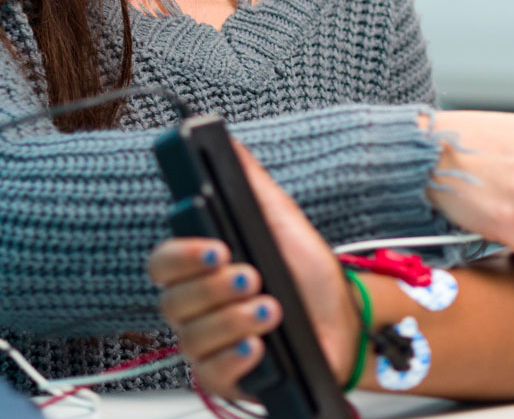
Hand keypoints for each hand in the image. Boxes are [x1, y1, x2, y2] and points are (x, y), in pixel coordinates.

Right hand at [148, 143, 357, 399]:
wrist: (342, 318)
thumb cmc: (306, 271)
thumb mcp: (281, 220)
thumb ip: (251, 184)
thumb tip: (229, 142)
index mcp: (204, 266)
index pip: (164, 261)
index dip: (182, 254)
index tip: (218, 246)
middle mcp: (199, 306)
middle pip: (172, 301)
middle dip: (215, 288)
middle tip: (253, 276)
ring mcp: (208, 343)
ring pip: (191, 338)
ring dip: (235, 320)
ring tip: (273, 308)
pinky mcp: (224, 377)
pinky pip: (211, 375)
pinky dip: (238, 356)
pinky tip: (261, 345)